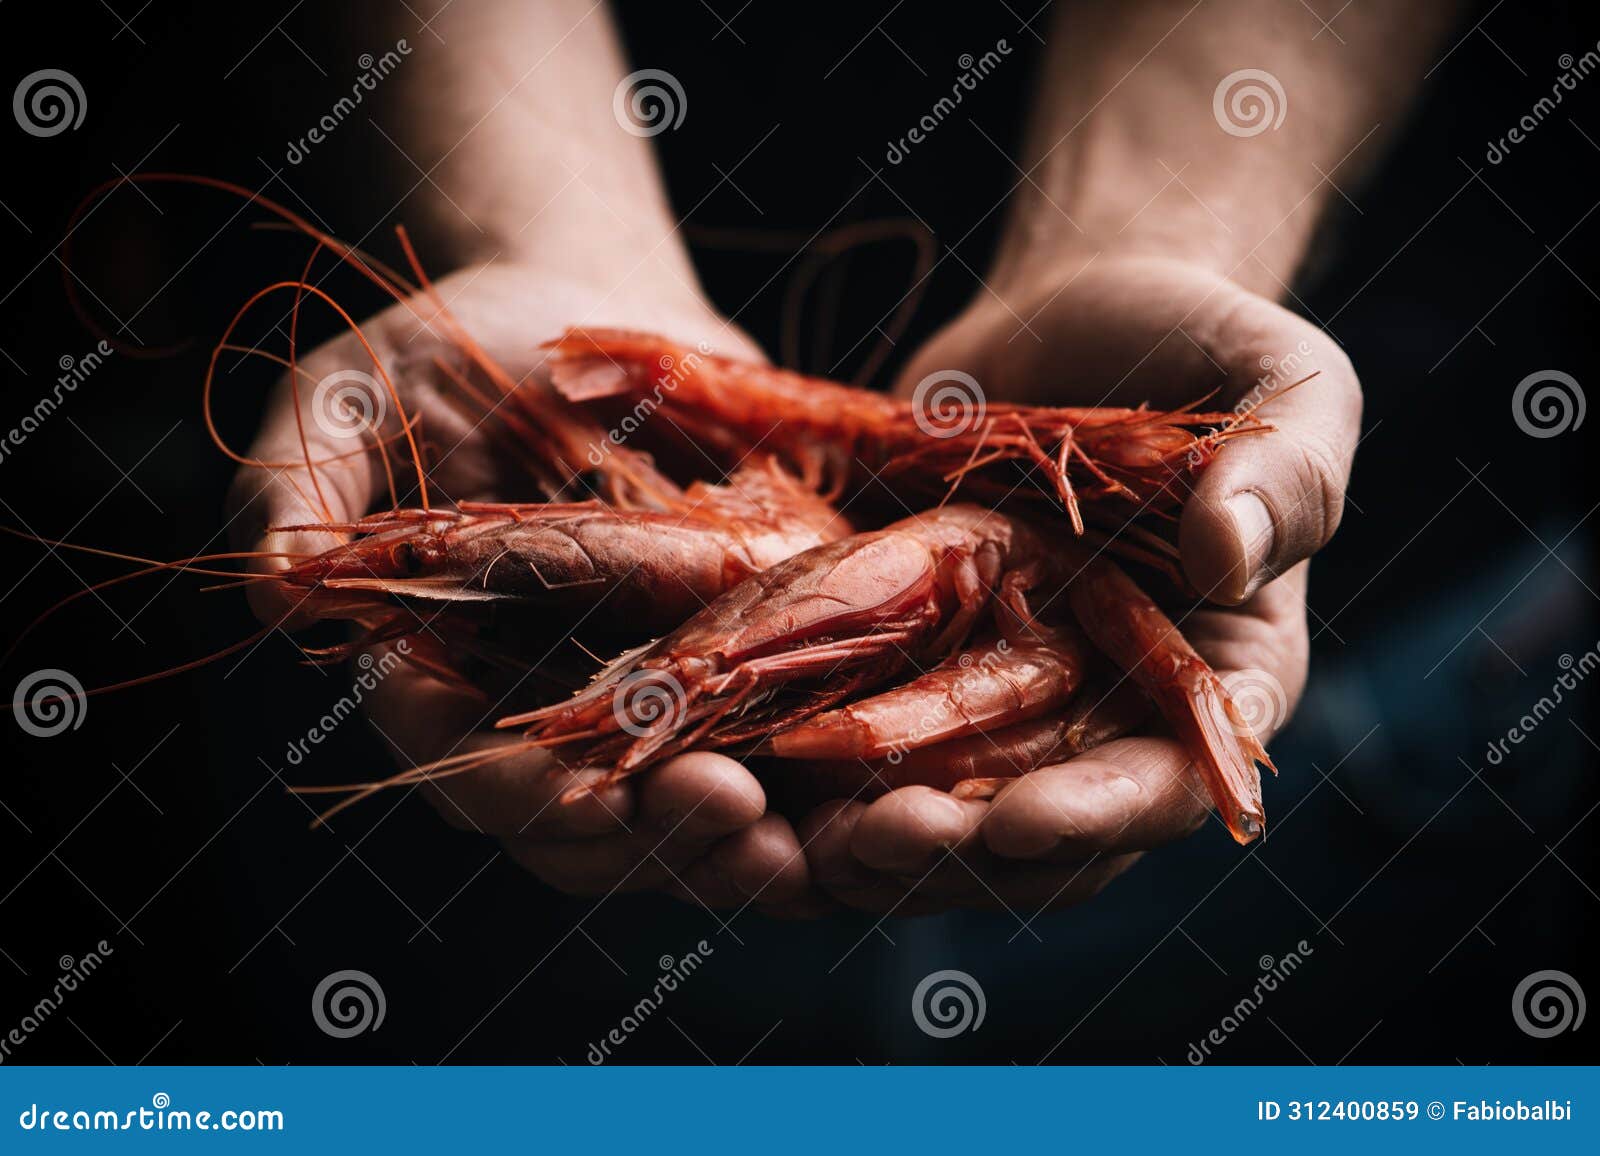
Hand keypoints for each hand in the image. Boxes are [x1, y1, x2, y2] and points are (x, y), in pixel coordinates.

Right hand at [227, 260, 814, 911]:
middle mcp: (549, 710)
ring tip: (808, 847)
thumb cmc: (438, 356)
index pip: (468, 769)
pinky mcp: (739, 657)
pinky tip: (877, 787)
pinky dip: (822, 773)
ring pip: (692, 803)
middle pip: (595, 822)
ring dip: (749, 839)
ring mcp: (649, 692)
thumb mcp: (345, 402)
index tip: (585, 803)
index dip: (520, 798)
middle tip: (734, 834)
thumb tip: (274, 591)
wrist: (580, 312)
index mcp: (445, 678)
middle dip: (659, 843)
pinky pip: (783, 736)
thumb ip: (296, 489)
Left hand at [800, 254, 1358, 913]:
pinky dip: (811, 773)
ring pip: (941, 814)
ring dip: (872, 841)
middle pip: (1041, 837)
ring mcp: (1004, 699)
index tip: (1013, 822)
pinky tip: (745, 775)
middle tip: (874, 841)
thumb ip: (1287, 468)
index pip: (1169, 784)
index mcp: (1214, 682)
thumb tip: (1231, 554)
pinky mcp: (915, 666)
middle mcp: (1107, 716)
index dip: (1096, 818)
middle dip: (958, 853)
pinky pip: (865, 744)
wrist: (1068, 322)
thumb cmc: (1197, 344)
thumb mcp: (1281, 383)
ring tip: (801, 835)